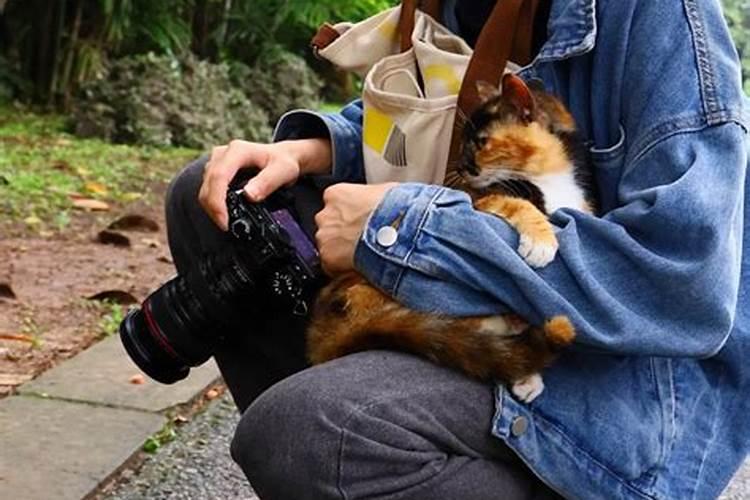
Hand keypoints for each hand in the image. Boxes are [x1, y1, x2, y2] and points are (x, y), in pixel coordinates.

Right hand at [199, 138, 330, 229]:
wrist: (282, 156)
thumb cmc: (283, 162)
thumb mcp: (284, 171)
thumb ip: (268, 182)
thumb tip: (249, 195)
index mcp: (238, 151)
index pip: (219, 176)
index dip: (217, 201)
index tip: (224, 221)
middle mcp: (223, 153)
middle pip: (208, 184)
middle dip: (213, 209)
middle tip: (226, 226)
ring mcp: (216, 161)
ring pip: (205, 188)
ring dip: (212, 207)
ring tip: (227, 221)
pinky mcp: (215, 169)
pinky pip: (208, 189)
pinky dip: (214, 203)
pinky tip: (226, 212)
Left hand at [315, 182, 397, 275]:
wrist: (395, 233)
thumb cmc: (394, 211)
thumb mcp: (386, 192)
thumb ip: (373, 197)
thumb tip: (383, 201)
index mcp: (336, 195)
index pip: (335, 204)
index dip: (349, 214)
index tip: (360, 220)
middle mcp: (325, 215)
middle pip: (330, 225)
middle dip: (343, 232)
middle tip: (362, 238)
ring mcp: (325, 237)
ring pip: (329, 245)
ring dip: (342, 250)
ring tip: (363, 253)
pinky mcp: (327, 258)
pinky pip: (332, 266)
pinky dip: (343, 268)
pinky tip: (360, 265)